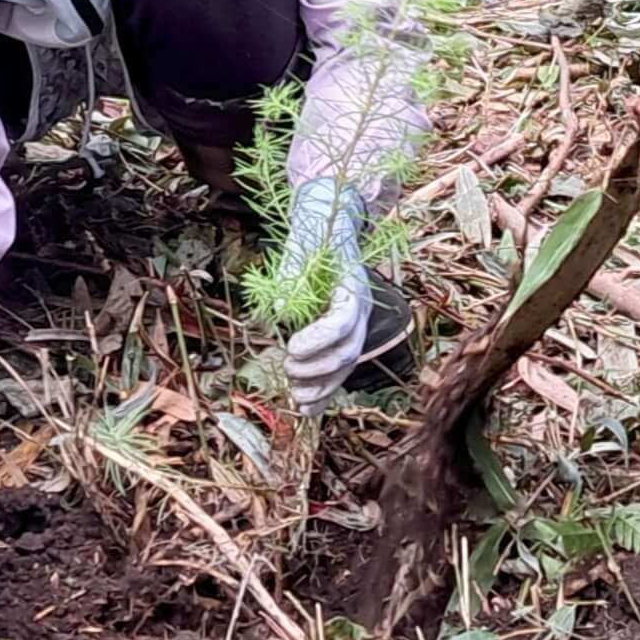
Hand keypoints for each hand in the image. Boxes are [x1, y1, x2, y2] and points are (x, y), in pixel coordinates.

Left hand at [277, 179, 374, 405]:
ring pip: (345, 367)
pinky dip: (324, 393)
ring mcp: (353, 329)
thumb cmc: (315, 235)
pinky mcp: (341, 340)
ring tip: (297, 401)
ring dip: (322, 388)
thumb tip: (280, 313)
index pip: (342, 321)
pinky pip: (337, 371)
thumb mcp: (302, 244)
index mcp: (353, 288)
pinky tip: (307, 411)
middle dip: (318, 368)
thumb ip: (292, 273)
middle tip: (288, 370)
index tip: (291, 347)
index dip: (318, 339)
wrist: (330, 228)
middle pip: (348, 350)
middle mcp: (359, 312)